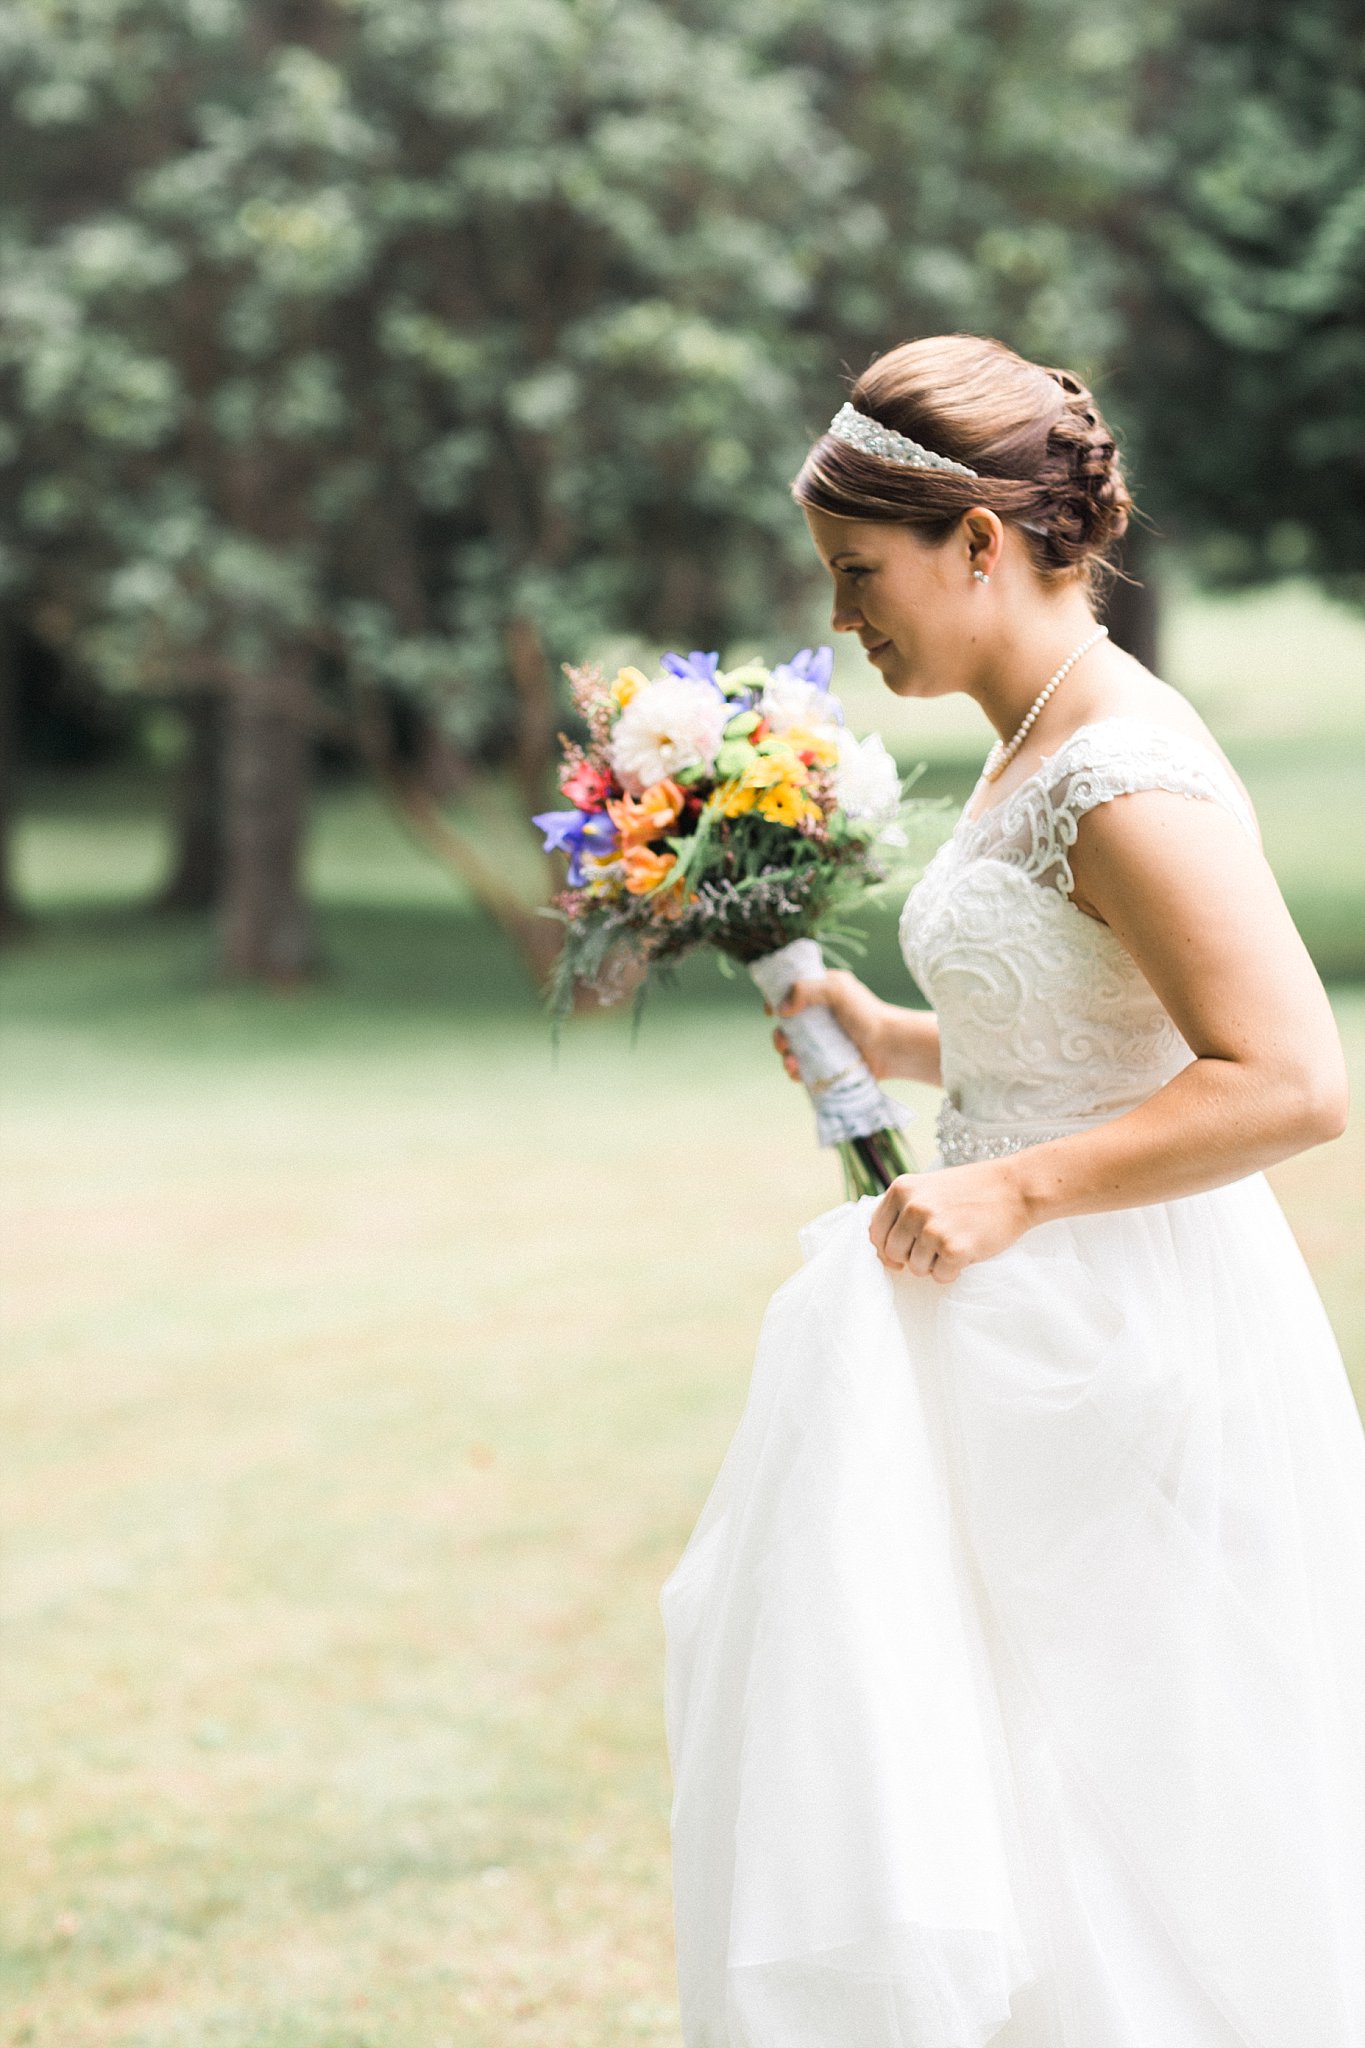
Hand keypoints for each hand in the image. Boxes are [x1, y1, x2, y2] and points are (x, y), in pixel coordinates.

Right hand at [767, 968, 892, 1081]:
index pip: (791, 996)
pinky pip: (803, 1068)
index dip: (776, 1002)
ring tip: (790, 1061)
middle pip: (787, 1027)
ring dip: (784, 1055)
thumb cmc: (867, 1014)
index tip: (770, 1011)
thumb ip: (807, 989)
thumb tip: (782, 1009)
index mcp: (821, 995)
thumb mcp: (837, 989)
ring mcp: (823, 1043)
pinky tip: (796, 1071)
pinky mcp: (827, 1063)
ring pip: (792, 1049)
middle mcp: (820, 1018)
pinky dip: (794, 1070)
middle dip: (779, 1035)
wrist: (891, 1047)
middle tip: (783, 1041)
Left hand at [867, 1159, 1030, 1282]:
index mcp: (902, 1189)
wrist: (1016, 1187)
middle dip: (913, 1257)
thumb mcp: (929, 1188)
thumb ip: (904, 1210)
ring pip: (917, 1268)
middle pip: (894, 1254)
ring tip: (956, 1242)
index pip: (876, 1232)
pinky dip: (953, 1271)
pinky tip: (968, 1251)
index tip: (899, 1256)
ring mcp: (933, 1228)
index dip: (886, 1249)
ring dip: (935, 1264)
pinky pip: (940, 1277)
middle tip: (937, 1246)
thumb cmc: (973, 1189)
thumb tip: (881, 1248)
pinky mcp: (954, 1248)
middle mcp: (913, 1207)